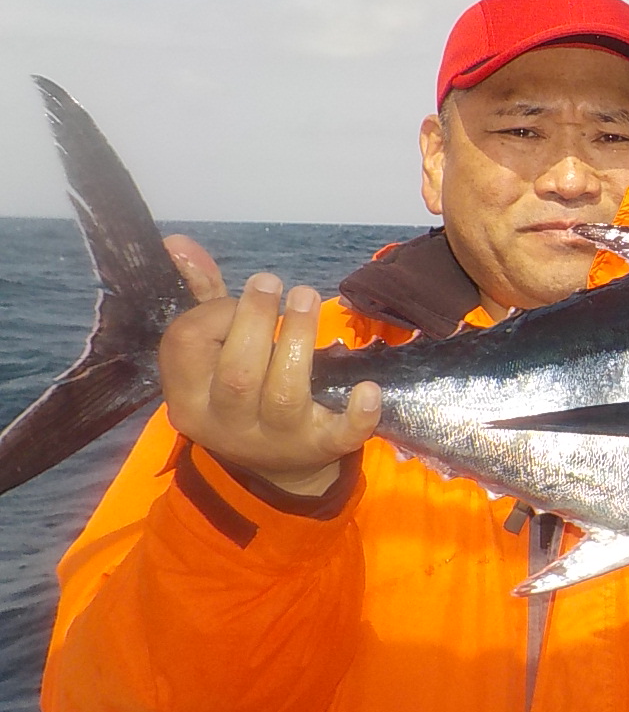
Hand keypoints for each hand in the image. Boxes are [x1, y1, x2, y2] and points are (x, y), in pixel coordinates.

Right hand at [158, 239, 379, 495]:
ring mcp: (276, 439)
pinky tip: (368, 388)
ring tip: (308, 298)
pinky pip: (339, 434)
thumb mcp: (212, 352)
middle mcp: (226, 423)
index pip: (185, 346)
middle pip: (238, 373)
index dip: (214, 312)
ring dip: (300, 342)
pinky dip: (357, 413)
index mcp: (189, 396)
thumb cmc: (239, 392)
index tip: (238, 299)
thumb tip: (177, 242)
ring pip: (284, 394)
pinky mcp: (320, 448)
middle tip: (277, 283)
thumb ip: (200, 297)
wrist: (275, 469)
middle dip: (258, 320)